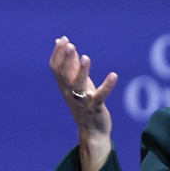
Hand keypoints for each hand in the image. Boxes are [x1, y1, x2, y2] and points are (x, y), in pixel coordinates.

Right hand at [49, 37, 117, 170]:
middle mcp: (70, 93)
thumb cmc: (83, 102)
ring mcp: (82, 101)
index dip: (58, 54)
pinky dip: (107, 86)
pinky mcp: (95, 107)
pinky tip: (114, 75)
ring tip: (86, 57)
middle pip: (64, 75)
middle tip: (71, 45)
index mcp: (64, 85)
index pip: (55, 68)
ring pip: (78, 85)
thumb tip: (61, 40)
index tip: (64, 39)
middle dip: (66, 60)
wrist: (91, 130)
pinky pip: (100, 96)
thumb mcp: (76, 81)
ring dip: (81, 71)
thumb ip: (69, 62)